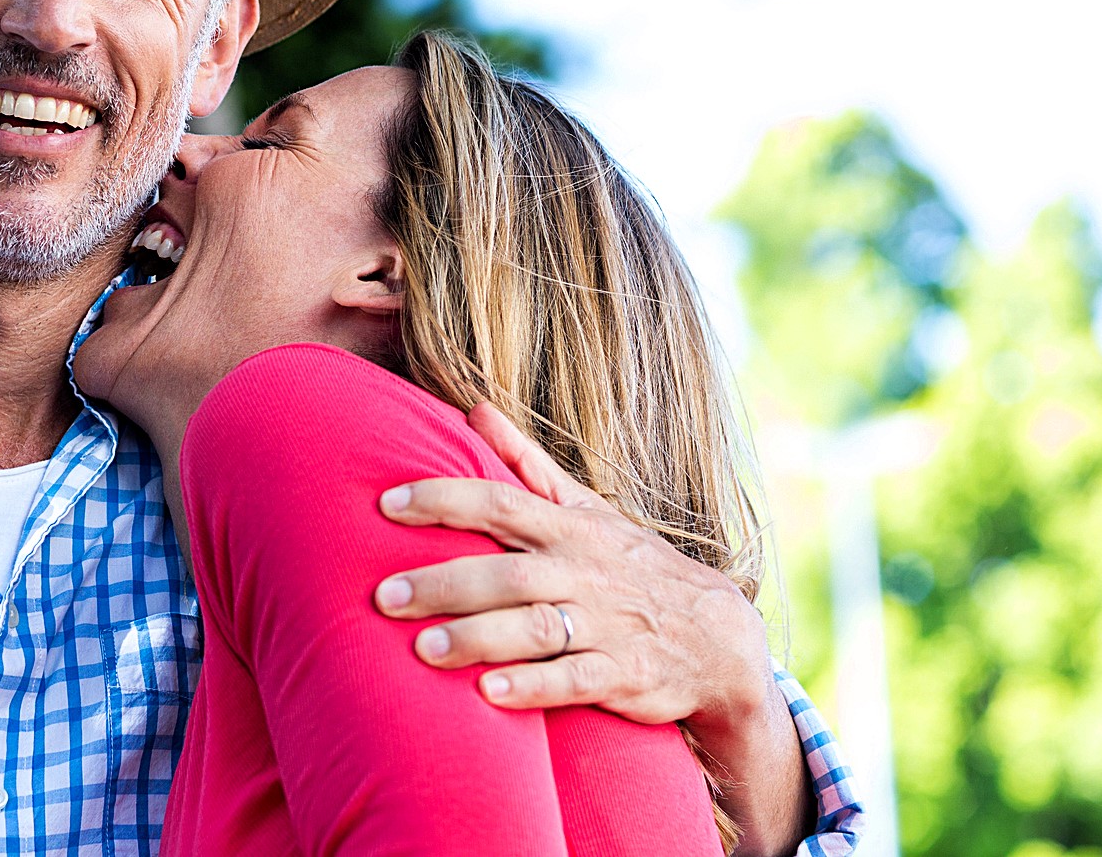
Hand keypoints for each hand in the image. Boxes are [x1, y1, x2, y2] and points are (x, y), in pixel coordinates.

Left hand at [372, 403, 767, 723]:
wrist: (718, 638)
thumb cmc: (630, 566)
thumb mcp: (586, 508)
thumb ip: (524, 464)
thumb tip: (472, 408)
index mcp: (567, 528)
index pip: (498, 502)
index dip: (442, 500)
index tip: (386, 505)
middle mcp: (581, 573)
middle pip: (506, 572)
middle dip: (443, 583)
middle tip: (383, 595)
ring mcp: (603, 626)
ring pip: (533, 629)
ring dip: (476, 638)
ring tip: (422, 650)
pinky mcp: (622, 677)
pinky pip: (574, 683)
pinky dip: (532, 687)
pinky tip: (488, 694)